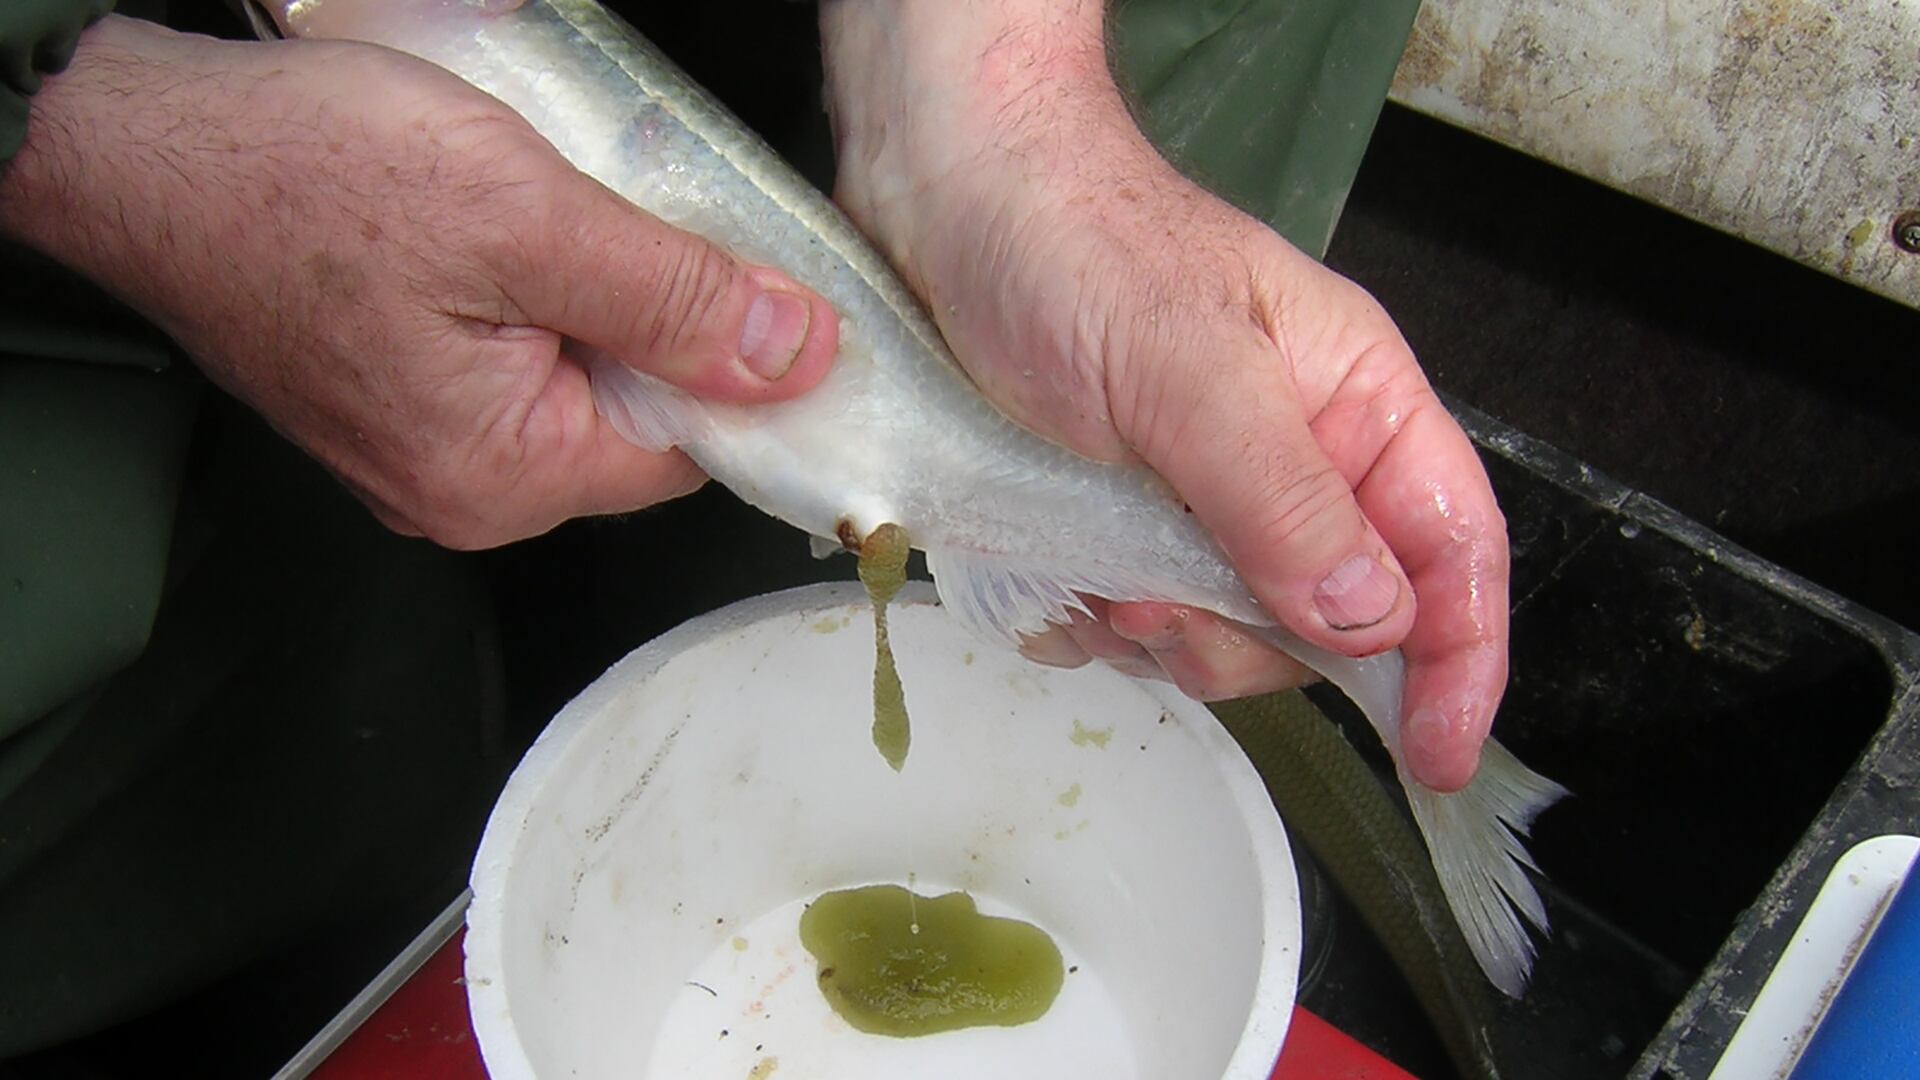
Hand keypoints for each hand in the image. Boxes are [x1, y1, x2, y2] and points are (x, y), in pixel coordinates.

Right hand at [0, 16, 837, 548]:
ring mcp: (418, 444)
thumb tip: (796, 357)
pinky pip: (509, 355)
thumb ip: (675, 300)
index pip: (687, 453)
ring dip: (594, 294)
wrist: (137, 142)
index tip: (767, 291)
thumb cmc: (304, 177)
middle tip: (632, 216)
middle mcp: (459, 489)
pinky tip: (511, 226)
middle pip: (632, 420)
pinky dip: (534, 291)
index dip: (738, 370)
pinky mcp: (392, 389)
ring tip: (555, 210)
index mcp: (500, 477)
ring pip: (572, 378)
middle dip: (658, 320)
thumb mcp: (529, 221)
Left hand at [820, 0, 1506, 790]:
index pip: (1451, 549)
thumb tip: (1373, 623)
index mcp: (1353, 404)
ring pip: (1231, 632)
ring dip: (1165, 635)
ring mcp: (1205, 496)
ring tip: (1097, 575)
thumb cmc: (1075, 250)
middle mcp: (1294, 459)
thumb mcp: (1185, 373)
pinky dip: (1103, 625)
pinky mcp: (1122, 520)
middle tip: (1160, 611)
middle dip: (1256, 645)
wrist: (942, 199)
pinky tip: (1060, 582)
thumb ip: (1282, 500)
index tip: (1435, 756)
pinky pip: (1142, 620)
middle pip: (1334, 620)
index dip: (1459, 659)